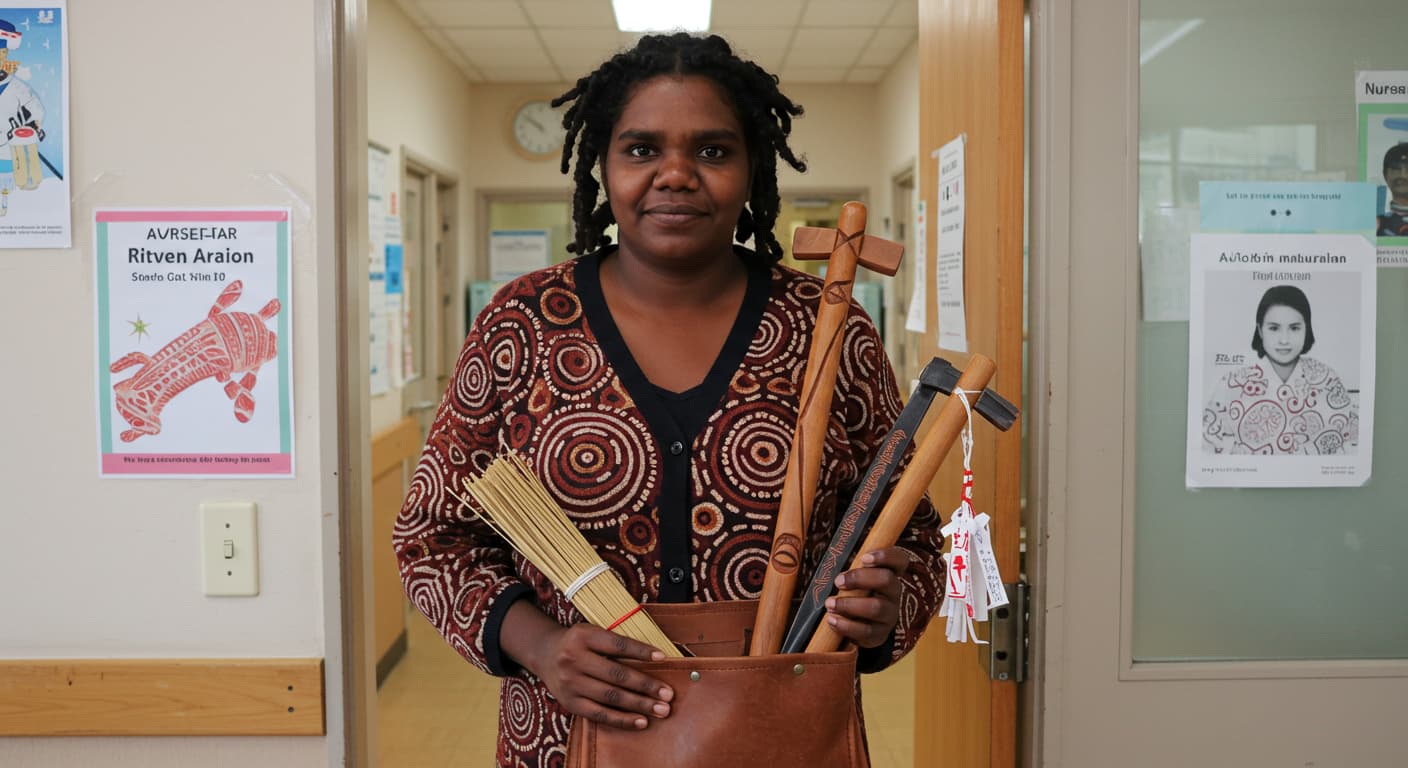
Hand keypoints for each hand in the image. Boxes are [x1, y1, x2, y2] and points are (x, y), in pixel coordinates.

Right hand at [531, 622, 674, 729]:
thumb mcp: (593, 633)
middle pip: (616, 674)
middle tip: (668, 694)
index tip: (663, 657)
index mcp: (583, 636)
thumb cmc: (579, 643)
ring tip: (661, 709)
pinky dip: (622, 719)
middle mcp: (574, 659)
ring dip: (639, 704)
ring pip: (611, 697)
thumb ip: (617, 643)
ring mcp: (571, 683)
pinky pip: (600, 714)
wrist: (546, 654)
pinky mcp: (571, 703)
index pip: (617, 644)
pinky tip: (641, 721)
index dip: (641, 651)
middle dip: (645, 685)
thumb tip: (656, 657)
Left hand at [823, 546, 911, 647]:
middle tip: (838, 581)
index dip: (886, 556)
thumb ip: (851, 569)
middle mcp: (893, 594)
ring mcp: (889, 615)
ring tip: (829, 604)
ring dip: (849, 605)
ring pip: (876, 608)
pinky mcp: (879, 634)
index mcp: (889, 574)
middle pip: (886, 580)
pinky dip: (846, 625)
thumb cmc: (854, 594)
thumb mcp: (855, 579)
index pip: (899, 560)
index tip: (864, 557)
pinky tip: (831, 620)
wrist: (860, 626)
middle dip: (860, 578)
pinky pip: (866, 631)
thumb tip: (829, 562)